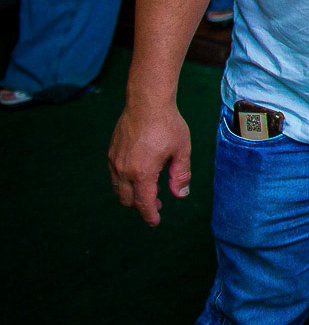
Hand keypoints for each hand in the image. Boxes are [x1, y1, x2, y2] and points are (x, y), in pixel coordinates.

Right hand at [108, 103, 191, 226]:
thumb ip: (180, 175)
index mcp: (142, 173)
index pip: (143, 203)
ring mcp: (115, 161)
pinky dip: (124, 183)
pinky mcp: (111, 152)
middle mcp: (124, 170)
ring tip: (148, 191)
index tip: (155, 222)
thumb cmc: (167, 125)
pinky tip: (138, 176)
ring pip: (119, 189)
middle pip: (128, 200)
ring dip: (131, 195)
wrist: (147, 103)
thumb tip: (180, 195)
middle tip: (156, 204)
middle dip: (141, 206)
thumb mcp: (181, 151)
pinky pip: (114, 175)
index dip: (149, 215)